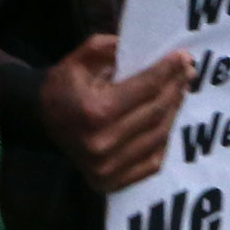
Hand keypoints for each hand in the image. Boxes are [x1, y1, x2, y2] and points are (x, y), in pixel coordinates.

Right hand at [38, 33, 190, 192]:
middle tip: (188, 71)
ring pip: (158, 137)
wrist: (40, 120)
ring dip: (174, 112)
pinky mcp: (111, 182)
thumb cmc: (63, 87)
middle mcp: (103, 143)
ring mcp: (107, 168)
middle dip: (175, 88)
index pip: (145, 88)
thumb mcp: (79, 59)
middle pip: (155, 112)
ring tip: (181, 91)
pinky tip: (168, 120)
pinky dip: (164, 141)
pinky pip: (151, 162)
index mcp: (94, 111)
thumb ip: (107, 48)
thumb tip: (143, 47)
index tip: (183, 57)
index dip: (167, 71)